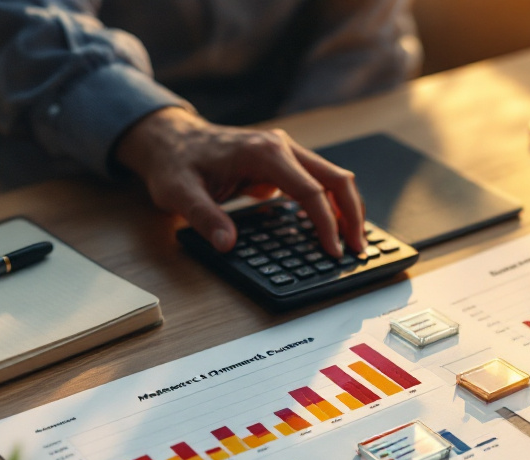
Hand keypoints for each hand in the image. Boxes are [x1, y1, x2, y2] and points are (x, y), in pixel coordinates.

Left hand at [114, 107, 364, 255]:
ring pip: (334, 177)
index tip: (333, 251)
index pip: (311, 191)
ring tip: (354, 240)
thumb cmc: (175, 163)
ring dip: (348, 208)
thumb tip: (227, 244)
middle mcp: (281, 147)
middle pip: (336, 179)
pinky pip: (320, 180)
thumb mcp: (179, 193)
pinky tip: (335, 225)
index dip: (326, 224)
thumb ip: (204, 217)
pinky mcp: (284, 161)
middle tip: (359, 249)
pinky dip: (333, 202)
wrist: (170, 138)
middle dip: (352, 215)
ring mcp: (285, 151)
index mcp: (263, 152)